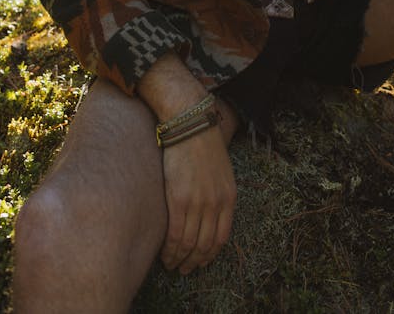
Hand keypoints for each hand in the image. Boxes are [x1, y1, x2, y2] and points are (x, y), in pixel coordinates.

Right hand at [160, 124, 236, 273]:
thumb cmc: (204, 145)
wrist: (191, 123)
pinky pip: (175, 234)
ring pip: (189, 243)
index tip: (200, 262)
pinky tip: (164, 254)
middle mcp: (215, 204)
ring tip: (172, 265)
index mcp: (229, 198)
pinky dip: (169, 249)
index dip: (209, 255)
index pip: (221, 238)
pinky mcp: (178, 199)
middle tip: (184, 270)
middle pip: (205, 245)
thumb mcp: (222, 172)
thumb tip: (210, 216)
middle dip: (194, 262)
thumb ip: (219, 195)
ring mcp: (198, 203)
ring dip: (180, 259)